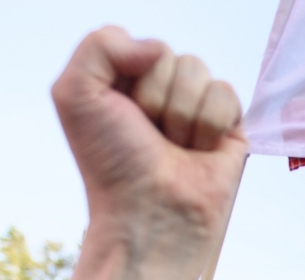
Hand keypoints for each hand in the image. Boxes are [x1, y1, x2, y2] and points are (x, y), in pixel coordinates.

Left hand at [52, 29, 243, 250]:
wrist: (151, 213)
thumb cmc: (111, 162)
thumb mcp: (75, 93)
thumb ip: (100, 44)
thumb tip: (159, 48)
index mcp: (121, 79)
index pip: (134, 40)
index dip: (125, 73)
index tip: (117, 113)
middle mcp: (159, 90)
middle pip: (167, 54)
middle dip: (154, 97)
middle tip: (149, 135)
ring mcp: (195, 106)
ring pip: (197, 70)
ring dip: (181, 114)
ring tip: (175, 147)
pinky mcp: (229, 126)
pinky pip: (226, 93)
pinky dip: (210, 124)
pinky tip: (201, 150)